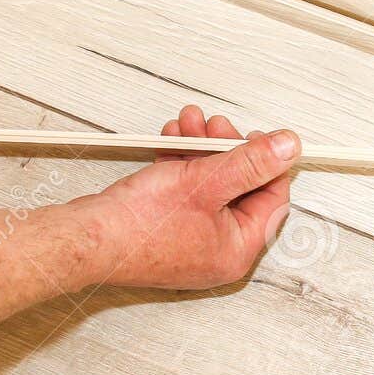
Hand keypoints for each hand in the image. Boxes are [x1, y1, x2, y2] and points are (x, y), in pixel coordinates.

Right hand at [78, 105, 300, 289]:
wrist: (85, 238)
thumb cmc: (138, 227)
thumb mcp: (206, 182)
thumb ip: (251, 162)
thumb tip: (288, 147)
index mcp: (238, 249)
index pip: (272, 199)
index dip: (268, 162)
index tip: (259, 135)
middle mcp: (218, 251)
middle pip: (240, 189)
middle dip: (226, 148)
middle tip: (215, 124)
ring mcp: (191, 242)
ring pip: (210, 186)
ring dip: (201, 150)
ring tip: (188, 123)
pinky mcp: (167, 230)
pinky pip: (186, 193)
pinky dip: (182, 165)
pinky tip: (172, 140)